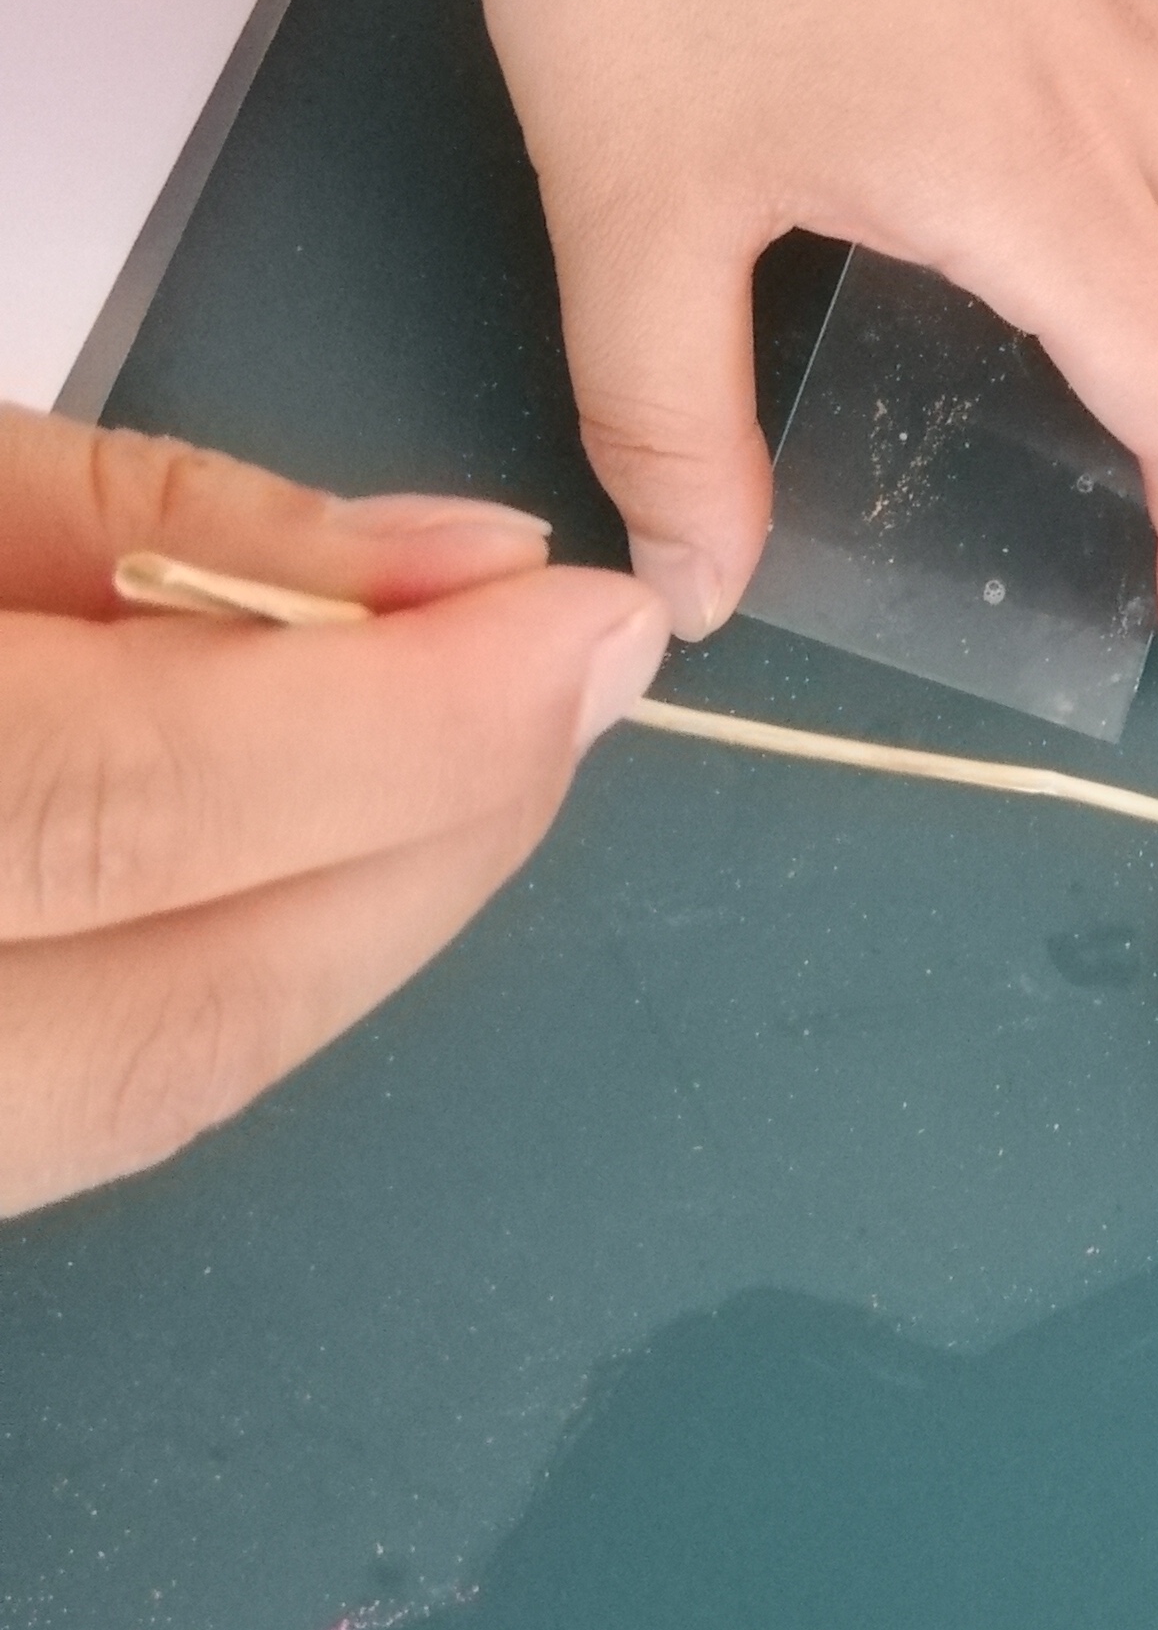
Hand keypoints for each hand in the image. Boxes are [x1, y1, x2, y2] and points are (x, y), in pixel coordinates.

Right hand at [0, 407, 664, 1214]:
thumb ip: (160, 525)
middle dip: (425, 839)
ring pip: (155, 1092)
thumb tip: (466, 571)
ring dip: (355, 914)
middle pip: (183, 1013)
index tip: (590, 620)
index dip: (399, 723)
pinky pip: (94, 1104)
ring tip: (461, 745)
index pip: (133, 805)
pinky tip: (305, 845)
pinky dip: (229, 968)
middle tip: (568, 681)